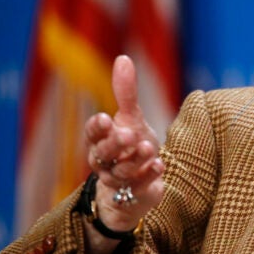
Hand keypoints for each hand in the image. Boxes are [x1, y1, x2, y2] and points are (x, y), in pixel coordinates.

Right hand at [84, 55, 164, 233]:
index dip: (97, 128)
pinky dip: (149, 177)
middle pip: (104, 154)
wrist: (139, 182)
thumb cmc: (131, 146)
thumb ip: (126, 93)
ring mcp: (119, 181)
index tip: (106, 118)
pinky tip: (160, 165)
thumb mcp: (131, 118)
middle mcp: (105, 162)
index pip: (93, 134)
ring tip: (149, 148)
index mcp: (100, 141)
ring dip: (135, 160)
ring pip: (121, 172)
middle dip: (116, 144)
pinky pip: (139, 188)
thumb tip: (123, 58)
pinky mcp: (135, 196)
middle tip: (129, 134)